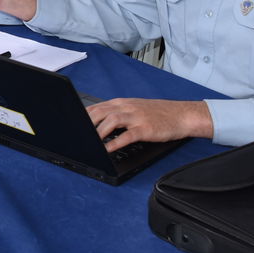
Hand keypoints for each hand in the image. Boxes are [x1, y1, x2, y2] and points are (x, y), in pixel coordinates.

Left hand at [86, 98, 213, 151]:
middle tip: (76, 134)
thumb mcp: (135, 109)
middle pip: (100, 112)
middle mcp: (127, 107)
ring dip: (98, 132)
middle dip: (86, 123)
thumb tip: (98, 123)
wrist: (181, 115)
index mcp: (122, 103)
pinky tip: (107, 149)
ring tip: (89, 142)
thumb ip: (117, 114)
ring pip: (111, 121)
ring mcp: (136, 117)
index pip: (97, 107)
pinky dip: (115, 142)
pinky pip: (127, 135)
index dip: (82, 116)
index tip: (72, 124)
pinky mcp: (145, 128)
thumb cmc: (158, 113)